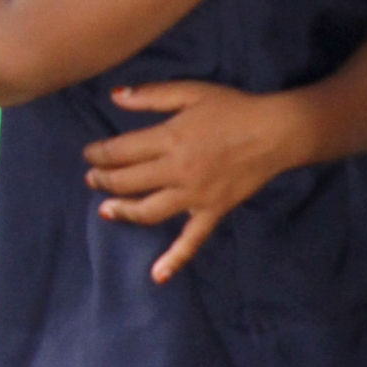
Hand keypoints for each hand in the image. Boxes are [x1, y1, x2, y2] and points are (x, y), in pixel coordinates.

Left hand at [85, 81, 297, 283]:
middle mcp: (176, 171)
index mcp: (169, 139)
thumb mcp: (193, 91)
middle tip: (93, 178)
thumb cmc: (234, 108)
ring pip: (147, 211)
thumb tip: (114, 98)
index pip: (120, 152)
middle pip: (127, 181)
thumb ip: (152, 95)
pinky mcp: (212, 210)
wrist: (276, 131)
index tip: (90, 154)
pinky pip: (192, 239)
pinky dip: (175, 259)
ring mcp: (193, 195)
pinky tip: (157, 275)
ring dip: (122, 211)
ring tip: (107, 209)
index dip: (99, 153)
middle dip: (103, 180)